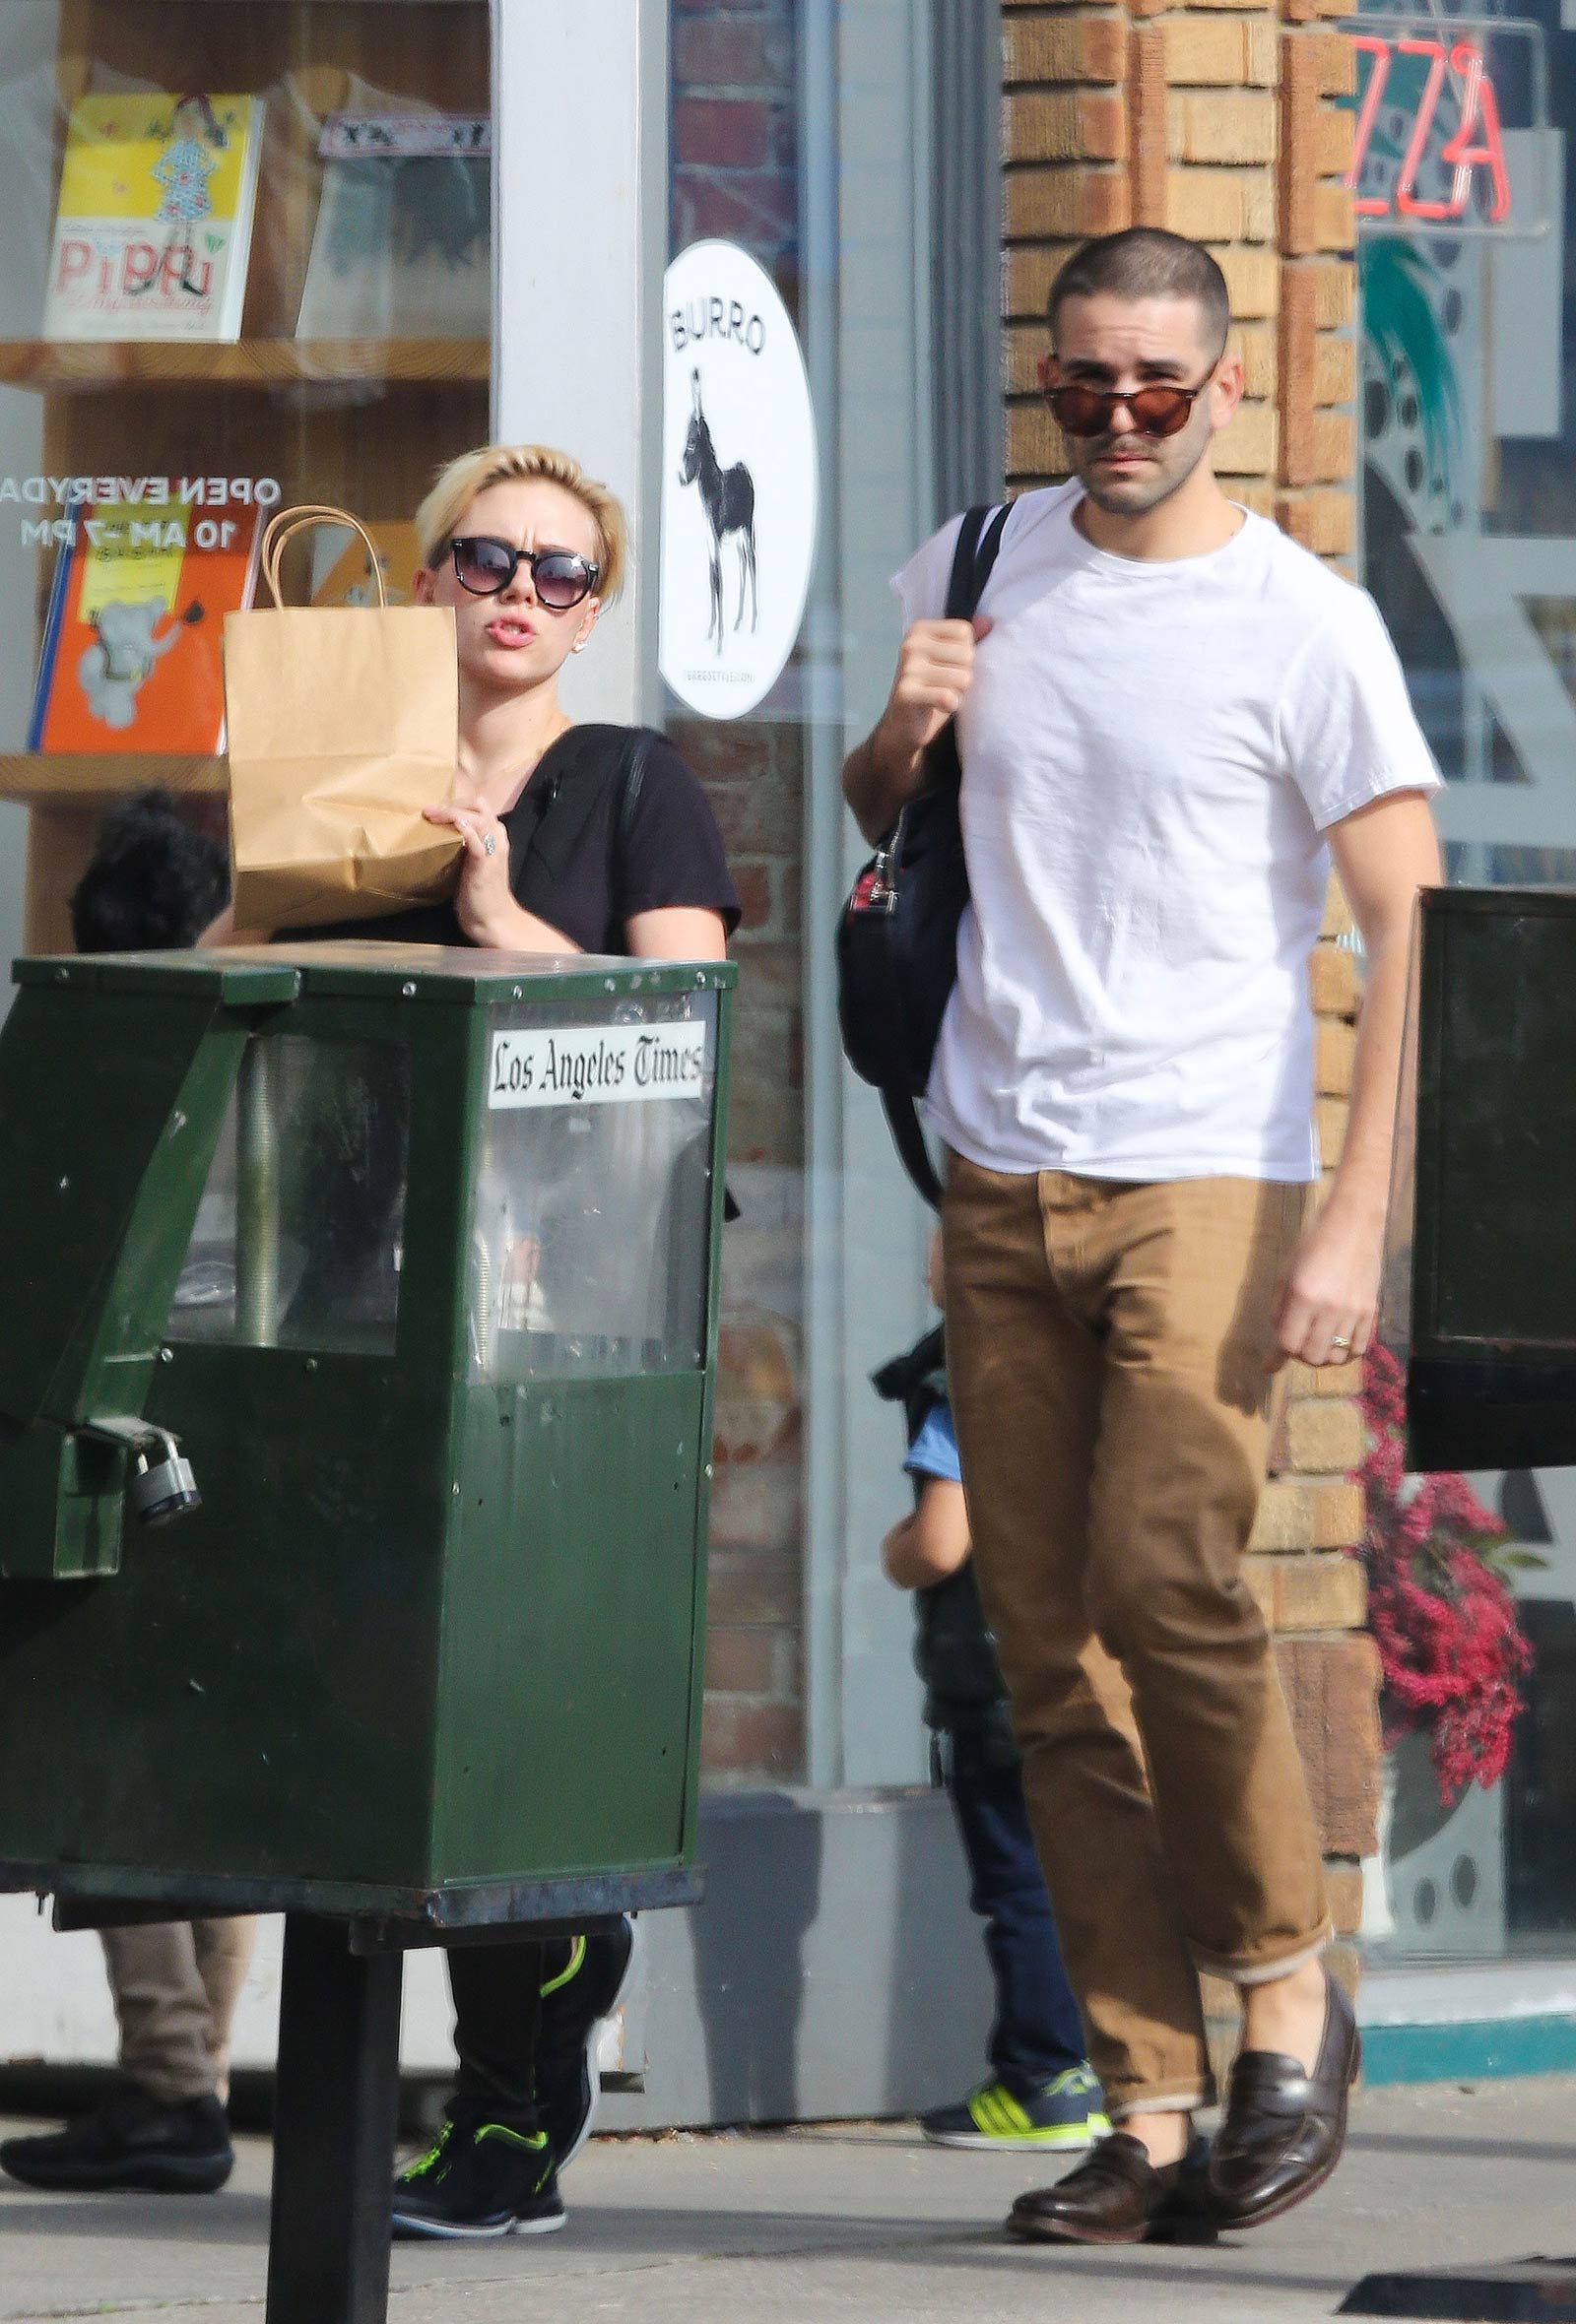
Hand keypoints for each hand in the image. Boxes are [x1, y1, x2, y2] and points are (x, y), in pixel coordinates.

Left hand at [424, 803, 512, 943]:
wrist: (494, 922)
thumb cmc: (480, 897)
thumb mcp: (471, 865)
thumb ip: (464, 848)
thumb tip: (441, 836)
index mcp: (495, 839)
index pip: (480, 809)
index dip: (458, 803)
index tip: (437, 810)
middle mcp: (498, 841)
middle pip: (481, 806)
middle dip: (454, 803)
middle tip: (432, 810)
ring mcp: (493, 852)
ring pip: (478, 819)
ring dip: (453, 812)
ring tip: (433, 815)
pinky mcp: (485, 866)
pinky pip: (477, 841)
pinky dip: (465, 829)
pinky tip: (454, 824)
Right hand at [873, 614, 992, 781]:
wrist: (902, 727)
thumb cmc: (931, 689)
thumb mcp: (950, 662)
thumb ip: (967, 641)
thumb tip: (988, 621)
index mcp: (920, 630)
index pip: (965, 633)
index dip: (965, 656)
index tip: (947, 668)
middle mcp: (911, 644)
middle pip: (967, 655)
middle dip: (962, 676)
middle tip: (943, 687)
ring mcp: (907, 668)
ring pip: (963, 677)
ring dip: (958, 693)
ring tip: (939, 697)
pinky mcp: (906, 693)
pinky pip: (948, 696)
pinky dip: (950, 706)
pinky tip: (937, 707)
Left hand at [1269, 1196, 1383, 1371]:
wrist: (1352, 1224)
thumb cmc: (1313, 1244)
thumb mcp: (1286, 1273)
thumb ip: (1280, 1308)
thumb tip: (1278, 1336)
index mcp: (1303, 1296)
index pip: (1289, 1343)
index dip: (1279, 1354)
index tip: (1271, 1363)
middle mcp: (1330, 1308)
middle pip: (1313, 1356)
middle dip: (1300, 1356)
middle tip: (1297, 1345)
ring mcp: (1354, 1311)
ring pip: (1337, 1357)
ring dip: (1323, 1356)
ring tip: (1318, 1344)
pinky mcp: (1372, 1310)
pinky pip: (1360, 1348)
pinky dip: (1347, 1353)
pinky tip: (1339, 1345)